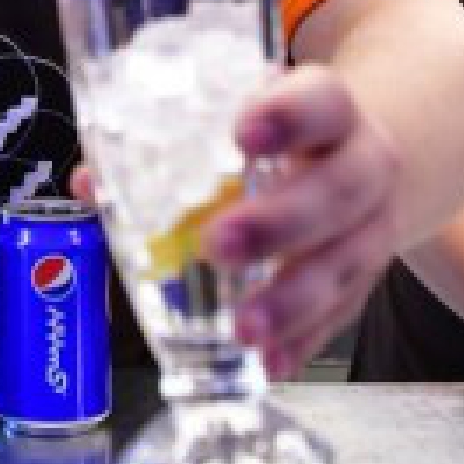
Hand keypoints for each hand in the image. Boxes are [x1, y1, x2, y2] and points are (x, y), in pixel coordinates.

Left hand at [200, 64, 407, 379]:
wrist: (361, 159)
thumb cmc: (288, 138)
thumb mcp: (249, 118)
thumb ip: (172, 145)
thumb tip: (91, 184)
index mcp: (329, 108)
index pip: (321, 101)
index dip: (288, 116)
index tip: (242, 135)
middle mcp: (364, 163)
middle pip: (339, 189)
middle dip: (279, 222)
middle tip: (218, 244)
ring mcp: (372, 225)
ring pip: (347, 261)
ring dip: (293, 299)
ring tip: (243, 328)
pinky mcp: (366, 278)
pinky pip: (341, 313)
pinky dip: (303, 341)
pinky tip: (271, 362)